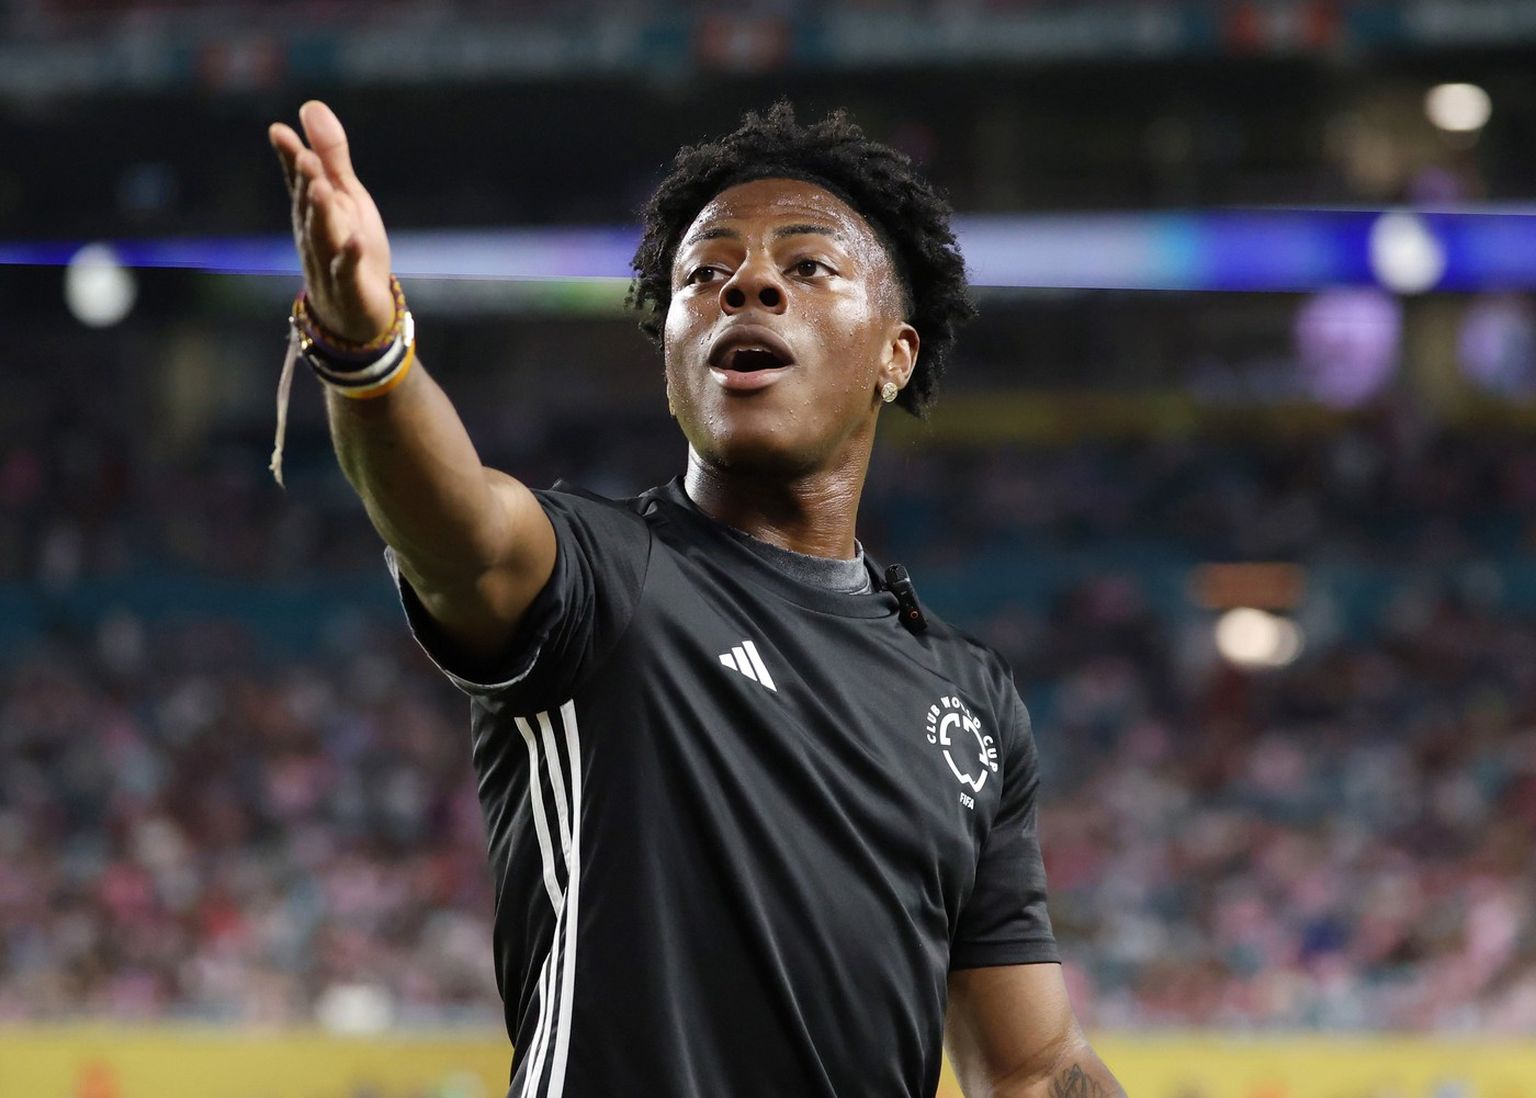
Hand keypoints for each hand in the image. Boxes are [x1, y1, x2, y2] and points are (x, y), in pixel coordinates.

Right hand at [269, 101, 394, 343]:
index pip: (298, 180)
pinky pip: (347, 271)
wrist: (355, 315)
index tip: (279, 131)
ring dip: (320, 214)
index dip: (290, 157)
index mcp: (313, 209)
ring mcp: (328, 262)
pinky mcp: (349, 288)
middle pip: (308, 206)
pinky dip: (350, 257)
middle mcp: (314, 233)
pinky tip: (356, 241)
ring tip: (321, 189)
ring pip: (322, 236)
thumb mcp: (345, 196)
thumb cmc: (348, 248)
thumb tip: (310, 104)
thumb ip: (330, 155)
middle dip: (305, 182)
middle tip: (304, 156)